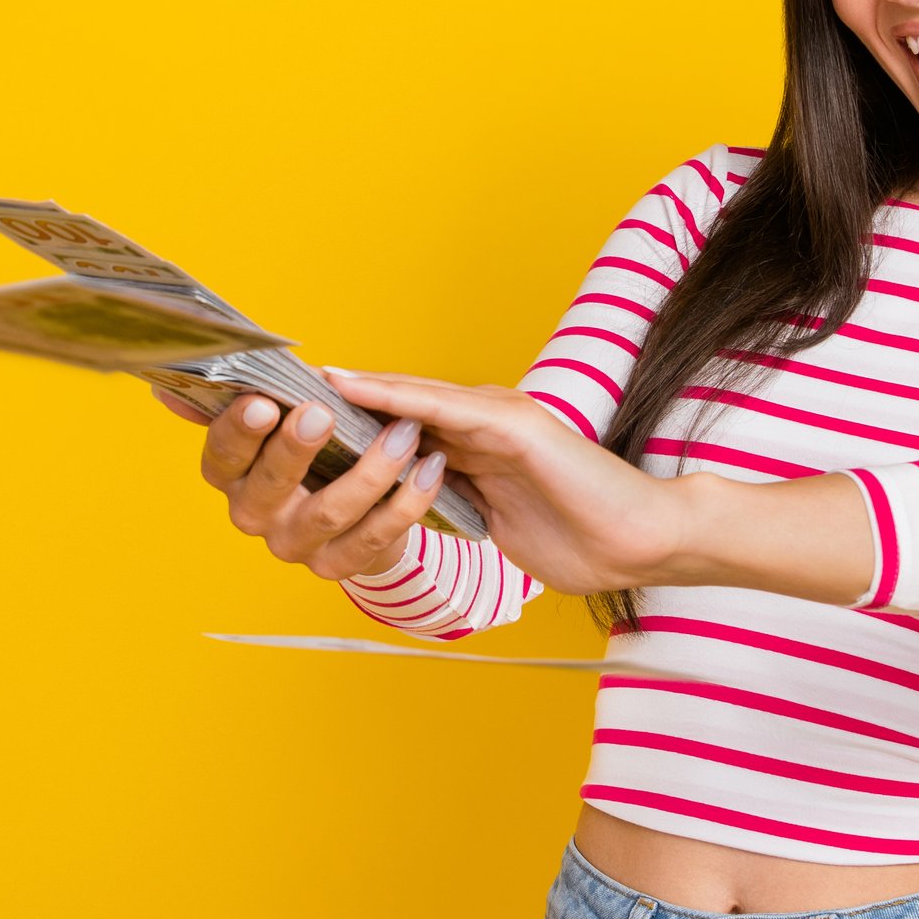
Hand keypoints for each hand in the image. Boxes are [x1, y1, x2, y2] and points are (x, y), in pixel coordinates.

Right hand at [187, 389, 457, 583]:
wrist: (357, 506)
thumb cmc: (314, 448)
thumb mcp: (278, 419)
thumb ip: (237, 399)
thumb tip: (165, 389)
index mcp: (232, 475)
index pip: (222, 456)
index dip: (239, 431)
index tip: (264, 401)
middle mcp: (253, 515)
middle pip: (269, 487)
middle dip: (295, 448)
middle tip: (323, 412)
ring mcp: (295, 545)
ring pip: (329, 512)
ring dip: (371, 470)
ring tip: (404, 433)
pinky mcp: (337, 566)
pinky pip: (374, 537)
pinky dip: (407, 502)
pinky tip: (428, 468)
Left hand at [315, 372, 686, 593]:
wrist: (641, 543)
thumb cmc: (579, 540)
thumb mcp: (497, 521)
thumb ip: (459, 503)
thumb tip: (416, 509)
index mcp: (478, 447)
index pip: (403, 427)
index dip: (351, 420)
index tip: (296, 421)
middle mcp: (483, 421)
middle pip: (397, 402)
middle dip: (340, 396)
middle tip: (277, 384)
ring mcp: (499, 418)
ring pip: (411, 396)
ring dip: (354, 387)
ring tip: (298, 375)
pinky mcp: (513, 426)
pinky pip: (442, 409)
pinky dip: (394, 396)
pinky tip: (354, 388)